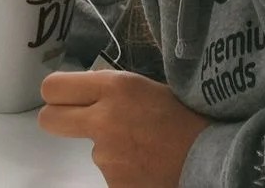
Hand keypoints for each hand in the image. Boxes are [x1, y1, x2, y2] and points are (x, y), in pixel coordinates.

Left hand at [39, 70, 208, 187]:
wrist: (214, 158)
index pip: (53, 87)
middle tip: (78, 122)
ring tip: (145, 147)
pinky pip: (112, 173)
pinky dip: (127, 171)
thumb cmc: (185, 117)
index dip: (57, 94)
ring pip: (93, 150)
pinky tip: (149, 164)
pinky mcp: (114, 182)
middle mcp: (103, 119)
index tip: (65, 99)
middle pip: (50, 119)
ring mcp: (107, 155)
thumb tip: (85, 94)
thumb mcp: (145, 88)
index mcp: (114, 87)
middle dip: (59, 119)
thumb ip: (111, 90)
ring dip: (112, 149)